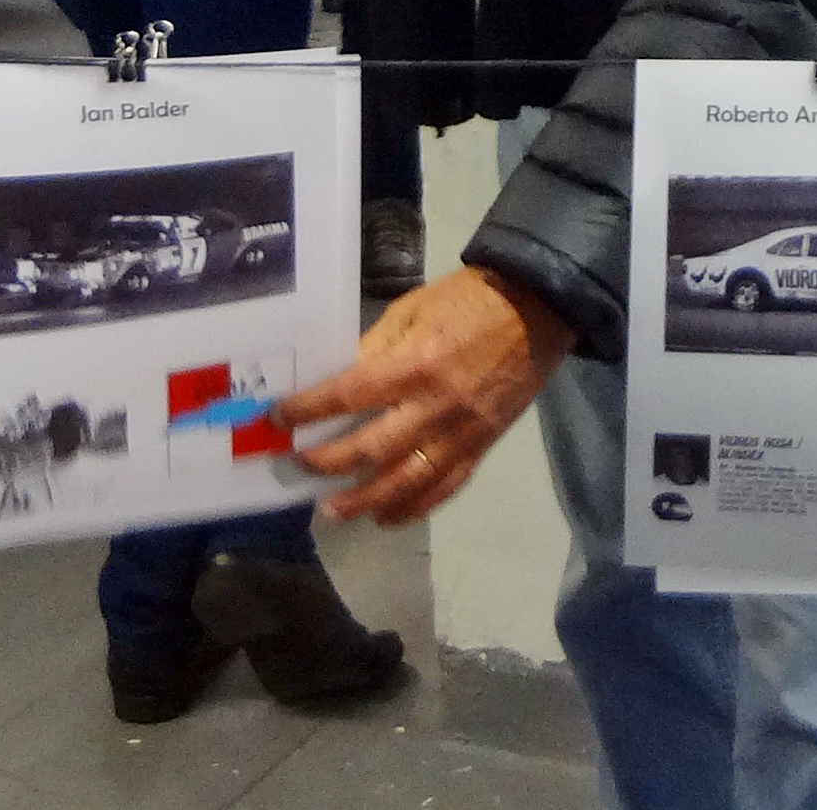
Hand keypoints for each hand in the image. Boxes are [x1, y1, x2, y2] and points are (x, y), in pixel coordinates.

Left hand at [274, 266, 574, 526]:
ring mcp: (460, 431)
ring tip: (332, 510)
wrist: (538, 306)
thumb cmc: (470, 299)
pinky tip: (386, 517)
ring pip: (404, 482)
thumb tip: (341, 379)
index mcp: (413, 364)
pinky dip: (413, 508)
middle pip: (369, 450)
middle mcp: (433, 406)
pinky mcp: (482, 445)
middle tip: (300, 465)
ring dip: (363, 501)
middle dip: (326, 462)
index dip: (307, 411)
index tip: (278, 420)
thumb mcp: (415, 308)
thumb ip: (377, 347)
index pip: (347, 397)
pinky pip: (444, 487)